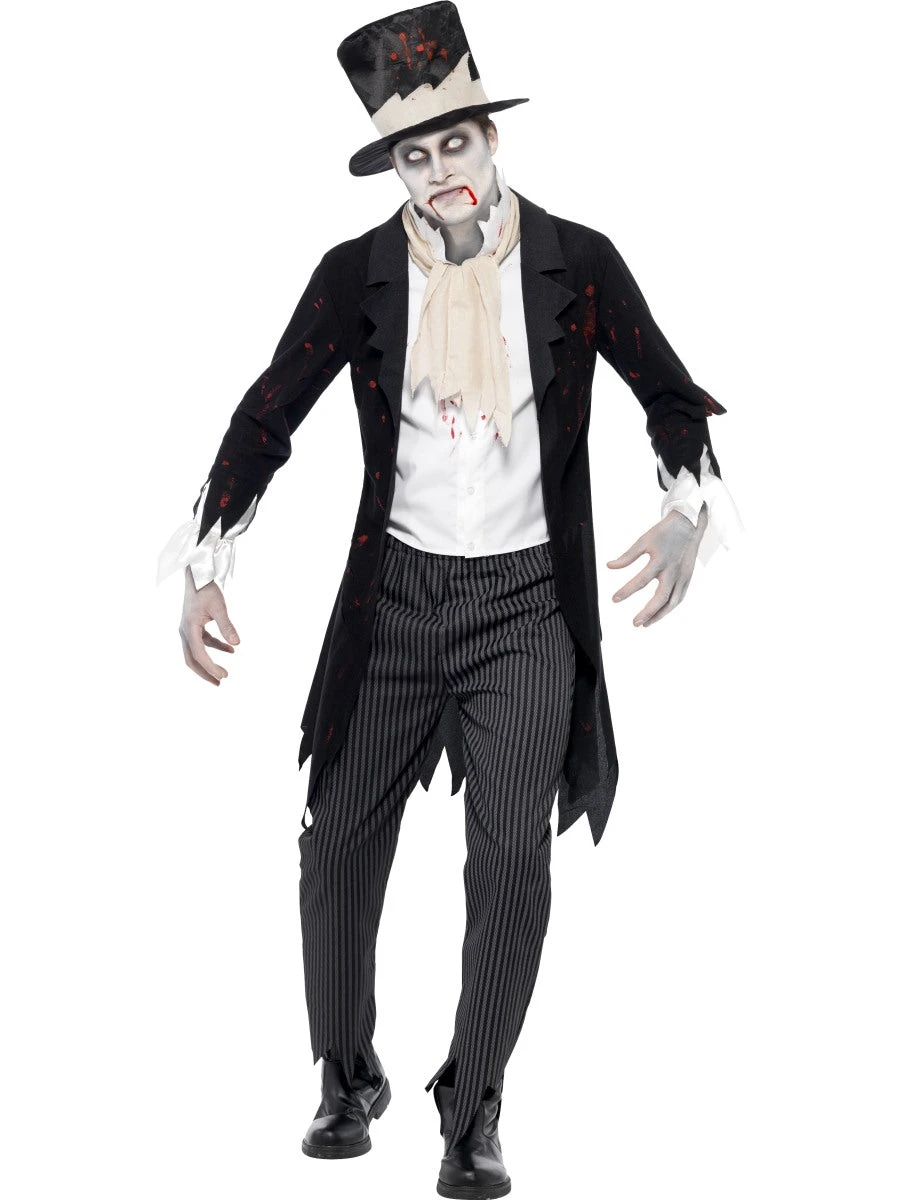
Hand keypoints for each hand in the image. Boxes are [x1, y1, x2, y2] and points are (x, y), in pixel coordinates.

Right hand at [179, 566, 240, 683]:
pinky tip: (231, 650)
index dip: (210, 667)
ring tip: (223, 675)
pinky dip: (215, 647)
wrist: (199, 573)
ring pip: (196, 652)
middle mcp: (185, 631)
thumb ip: (227, 626)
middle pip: (191, 659)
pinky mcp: (194, 625)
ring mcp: (188, 628)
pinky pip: (203, 642)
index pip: (199, 654)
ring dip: (209, 663)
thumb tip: (237, 644)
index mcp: (189, 627)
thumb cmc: (207, 588)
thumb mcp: (219, 607)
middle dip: (205, 673)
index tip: (224, 676)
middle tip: (219, 683)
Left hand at [607, 505, 707, 627]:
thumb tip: (610, 566)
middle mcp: (673, 570)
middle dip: (648, 612)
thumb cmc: (664, 532)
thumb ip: (627, 556)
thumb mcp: (643, 540)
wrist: (689, 524)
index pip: (641, 580)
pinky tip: (659, 613)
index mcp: (660, 559)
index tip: (614, 599)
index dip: (626, 591)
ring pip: (673, 601)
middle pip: (661, 597)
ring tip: (646, 623)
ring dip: (659, 615)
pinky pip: (679, 597)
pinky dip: (669, 608)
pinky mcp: (688, 577)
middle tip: (635, 623)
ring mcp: (683, 575)